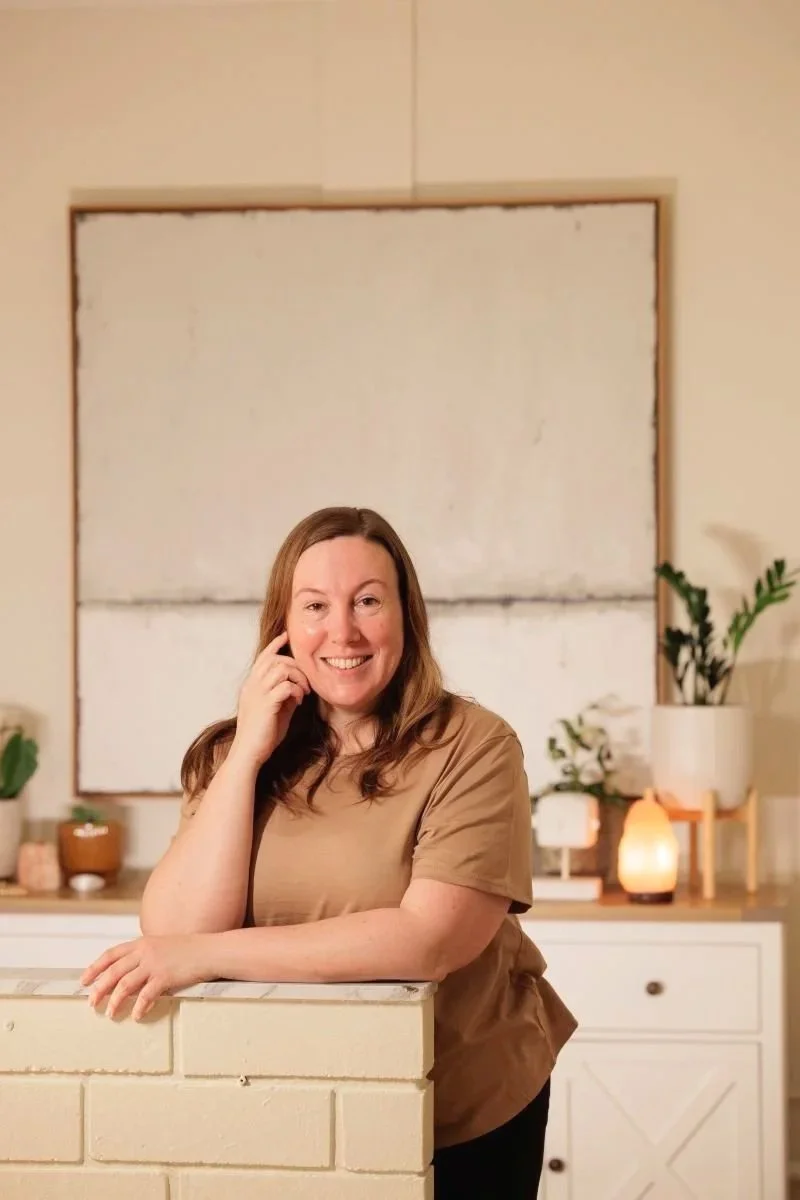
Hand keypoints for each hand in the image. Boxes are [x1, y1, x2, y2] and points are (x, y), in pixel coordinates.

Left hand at [80, 934, 214, 1020]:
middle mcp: (144, 952)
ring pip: (125, 985)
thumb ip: (143, 956)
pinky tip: (137, 1016)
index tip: (83, 980)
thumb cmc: (187, 950)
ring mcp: (154, 964)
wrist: (208, 950)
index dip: (94, 967)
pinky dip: (139, 1007)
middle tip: (91, 1003)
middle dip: (99, 989)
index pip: (110, 954)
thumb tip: (127, 974)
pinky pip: (146, 995)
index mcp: (141, 943)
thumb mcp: (161, 946)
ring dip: (115, 1001)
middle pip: (113, 971)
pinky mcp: (165, 977)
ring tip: (110, 1013)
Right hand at [232, 631, 310, 765]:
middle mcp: (252, 686)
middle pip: (275, 660)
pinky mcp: (266, 705)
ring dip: (298, 677)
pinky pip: (285, 685)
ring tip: (303, 691)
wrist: (249, 753)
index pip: (262, 658)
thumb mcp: (274, 710)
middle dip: (295, 666)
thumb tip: (298, 687)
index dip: (274, 645)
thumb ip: (283, 696)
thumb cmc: (262, 735)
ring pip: (281, 668)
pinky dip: (296, 690)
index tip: (285, 636)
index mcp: (251, 686)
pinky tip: (299, 701)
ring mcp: (258, 694)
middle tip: (305, 681)